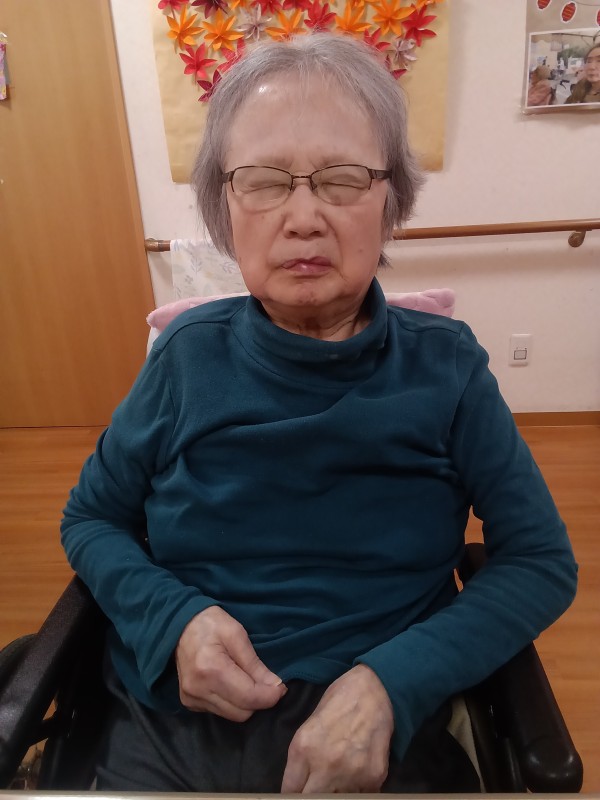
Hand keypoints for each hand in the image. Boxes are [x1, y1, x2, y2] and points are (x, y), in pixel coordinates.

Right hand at [175, 605, 286, 721]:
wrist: (179, 625)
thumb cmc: (211, 623)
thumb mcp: (236, 634)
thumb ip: (255, 663)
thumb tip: (275, 686)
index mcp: (211, 669)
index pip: (248, 698)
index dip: (270, 696)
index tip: (281, 687)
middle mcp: (198, 690)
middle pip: (241, 712)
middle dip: (258, 700)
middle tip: (266, 682)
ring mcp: (191, 699)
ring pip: (232, 716)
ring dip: (245, 703)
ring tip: (247, 680)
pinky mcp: (188, 703)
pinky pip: (220, 712)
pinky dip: (231, 702)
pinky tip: (231, 684)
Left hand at [281, 664, 393, 792]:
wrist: (375, 688)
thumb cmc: (340, 699)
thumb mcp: (311, 723)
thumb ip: (303, 756)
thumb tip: (300, 784)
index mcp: (304, 747)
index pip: (290, 790)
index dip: (294, 791)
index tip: (299, 789)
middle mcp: (325, 764)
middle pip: (311, 799)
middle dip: (312, 794)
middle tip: (317, 784)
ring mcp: (350, 774)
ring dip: (336, 792)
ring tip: (339, 775)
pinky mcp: (373, 777)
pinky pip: (360, 795)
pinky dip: (357, 789)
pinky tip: (357, 773)